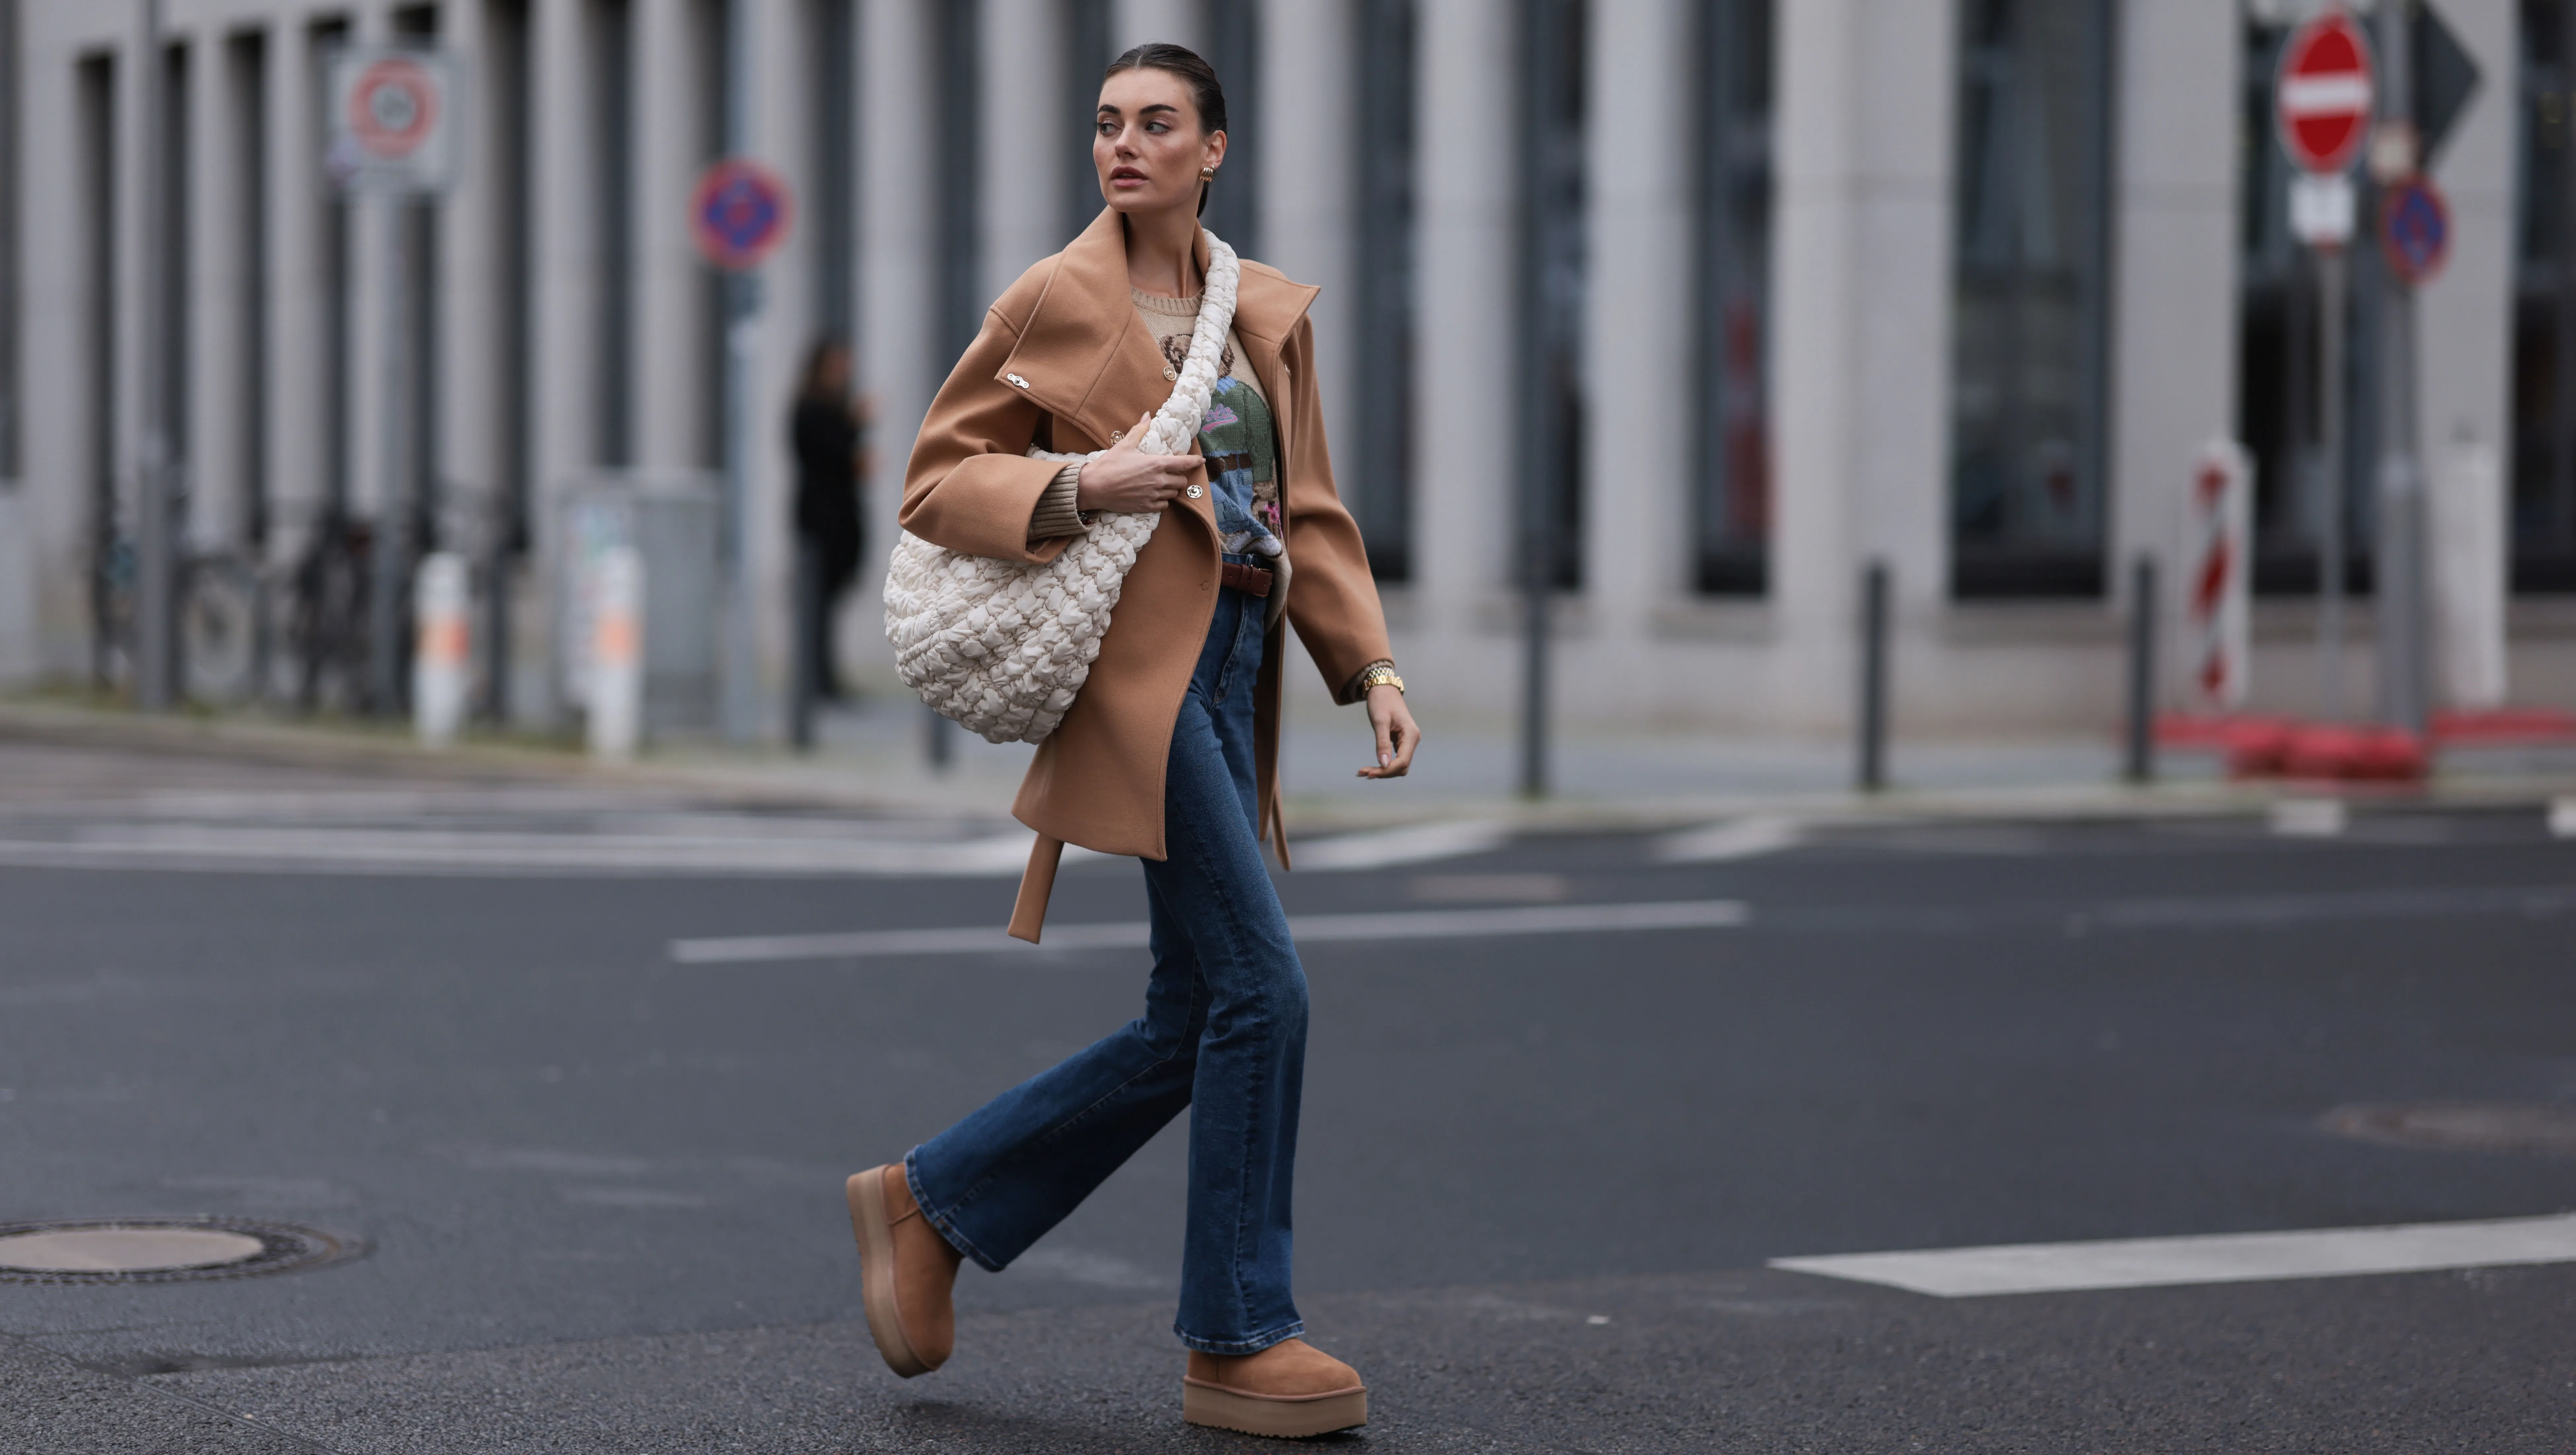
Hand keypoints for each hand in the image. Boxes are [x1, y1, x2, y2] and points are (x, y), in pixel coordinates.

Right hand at [1074, 413, 1193, 513]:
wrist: (1093, 487)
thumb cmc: (1108, 465)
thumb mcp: (1124, 444)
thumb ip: (1139, 430)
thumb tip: (1147, 415)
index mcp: (1156, 464)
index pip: (1184, 463)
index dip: (1195, 462)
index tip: (1200, 461)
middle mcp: (1158, 481)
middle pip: (1181, 481)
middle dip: (1179, 476)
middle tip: (1171, 473)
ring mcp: (1153, 495)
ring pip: (1173, 494)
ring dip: (1171, 489)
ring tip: (1162, 483)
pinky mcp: (1146, 507)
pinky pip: (1164, 506)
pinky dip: (1162, 501)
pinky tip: (1154, 495)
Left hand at [1356, 685, 1419, 778]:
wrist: (1383, 689)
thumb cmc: (1381, 701)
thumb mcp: (1380, 721)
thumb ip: (1382, 743)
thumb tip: (1383, 764)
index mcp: (1411, 734)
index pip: (1402, 761)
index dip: (1386, 770)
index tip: (1368, 773)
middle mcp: (1413, 740)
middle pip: (1401, 767)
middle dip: (1383, 772)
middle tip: (1362, 773)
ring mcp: (1408, 742)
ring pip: (1399, 765)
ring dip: (1382, 770)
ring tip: (1363, 772)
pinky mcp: (1401, 742)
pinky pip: (1395, 759)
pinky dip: (1383, 765)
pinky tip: (1371, 767)